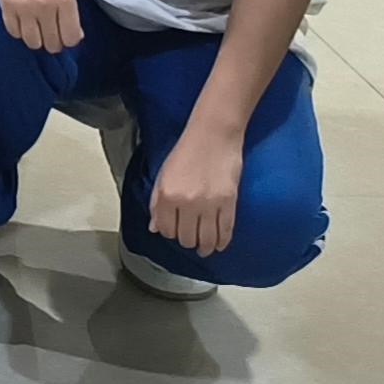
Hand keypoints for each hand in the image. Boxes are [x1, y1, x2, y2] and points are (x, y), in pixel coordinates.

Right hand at [0, 0, 83, 53]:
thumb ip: (71, 11)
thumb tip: (75, 38)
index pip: (71, 38)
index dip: (68, 40)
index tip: (63, 34)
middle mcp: (46, 5)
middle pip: (52, 44)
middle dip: (52, 42)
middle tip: (48, 32)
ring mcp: (25, 7)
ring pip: (33, 43)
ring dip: (35, 38)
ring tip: (34, 27)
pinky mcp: (7, 7)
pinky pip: (14, 33)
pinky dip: (18, 30)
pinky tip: (21, 19)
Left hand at [148, 122, 243, 255]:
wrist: (214, 134)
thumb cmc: (187, 150)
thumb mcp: (164, 174)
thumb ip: (157, 203)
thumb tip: (155, 228)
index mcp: (166, 195)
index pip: (165, 229)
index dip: (169, 233)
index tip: (174, 231)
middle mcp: (186, 203)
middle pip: (185, 237)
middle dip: (186, 241)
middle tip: (190, 238)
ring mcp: (209, 205)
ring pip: (206, 240)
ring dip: (204, 247)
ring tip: (204, 248)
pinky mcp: (229, 203)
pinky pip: (225, 232)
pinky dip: (222, 243)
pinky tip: (219, 245)